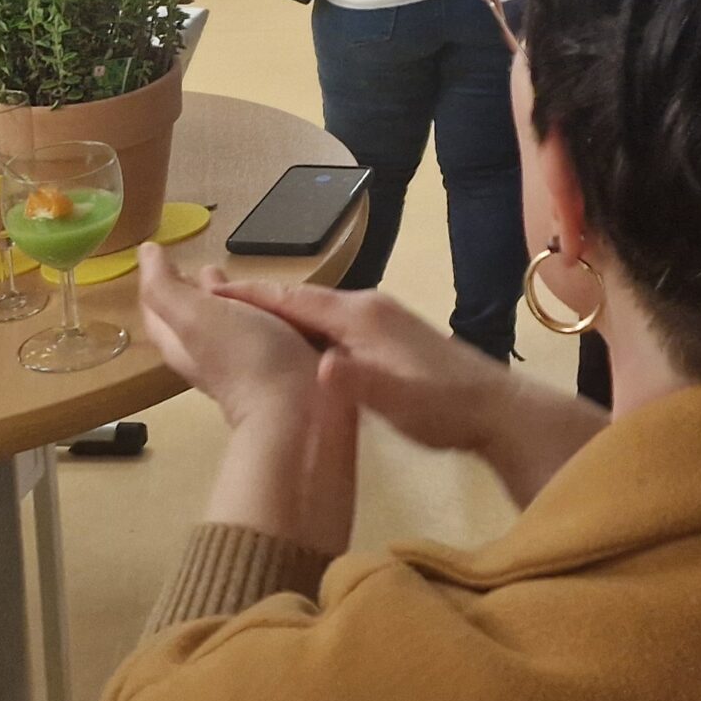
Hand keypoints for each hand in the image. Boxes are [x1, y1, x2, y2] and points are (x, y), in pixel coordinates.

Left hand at [138, 244, 320, 426]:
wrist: (295, 407)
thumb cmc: (242, 356)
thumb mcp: (194, 316)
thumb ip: (164, 287)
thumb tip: (145, 251)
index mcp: (179, 341)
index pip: (156, 309)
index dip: (156, 281)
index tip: (160, 254)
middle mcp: (204, 352)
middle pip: (187, 316)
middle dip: (189, 288)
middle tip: (195, 264)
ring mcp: (237, 359)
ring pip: (221, 321)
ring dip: (221, 297)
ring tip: (226, 275)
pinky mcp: (270, 362)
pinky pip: (251, 328)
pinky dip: (250, 308)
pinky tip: (264, 301)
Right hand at [217, 277, 606, 506]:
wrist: (497, 410)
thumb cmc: (446, 411)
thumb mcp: (400, 403)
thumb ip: (358, 385)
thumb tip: (318, 365)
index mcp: (362, 317)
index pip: (294, 301)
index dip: (249, 297)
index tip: (205, 289)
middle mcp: (368, 307)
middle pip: (299, 299)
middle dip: (254, 297)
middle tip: (204, 295)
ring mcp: (379, 319)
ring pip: (313, 311)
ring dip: (275, 311)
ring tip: (232, 315)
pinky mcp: (386, 336)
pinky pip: (328, 323)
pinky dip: (298, 325)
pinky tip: (286, 342)